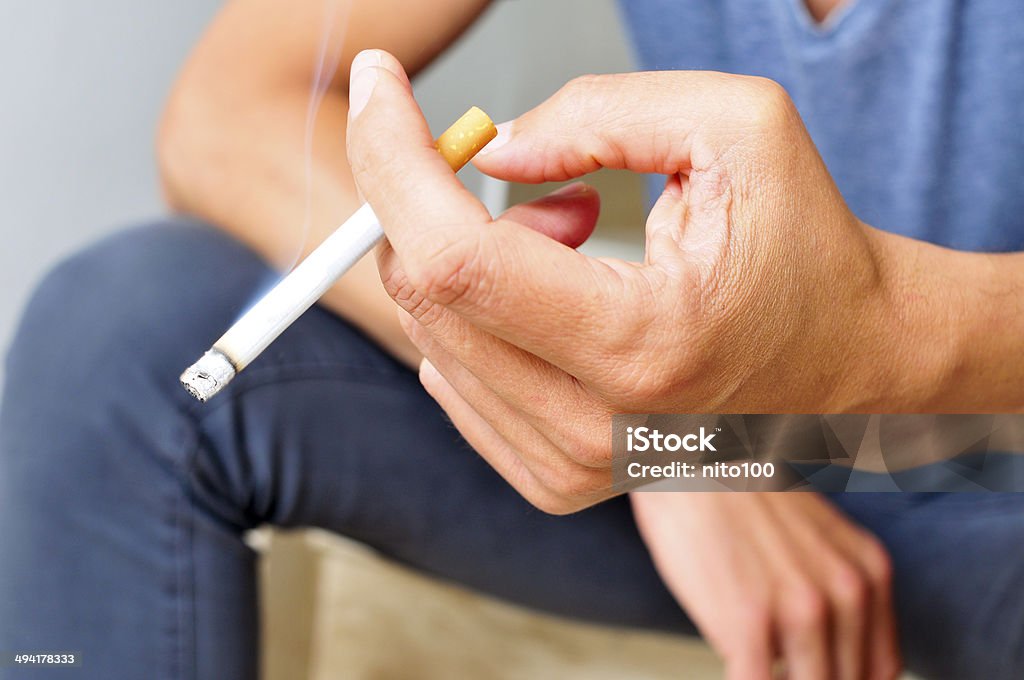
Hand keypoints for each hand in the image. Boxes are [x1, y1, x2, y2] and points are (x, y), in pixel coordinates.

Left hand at [346, 51, 887, 511]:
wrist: (849, 360)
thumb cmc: (806, 247)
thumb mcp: (737, 129)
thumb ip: (600, 115)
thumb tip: (488, 152)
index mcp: (639, 343)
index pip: (455, 257)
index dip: (393, 158)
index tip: (376, 89)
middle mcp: (594, 427)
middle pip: (426, 293)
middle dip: (435, 198)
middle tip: (520, 167)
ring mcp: (571, 465)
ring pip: (432, 332)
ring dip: (472, 255)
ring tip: (570, 233)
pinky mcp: (555, 477)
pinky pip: (453, 374)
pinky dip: (480, 312)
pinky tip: (553, 294)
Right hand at [631, 492, 900, 679]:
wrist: (688, 458)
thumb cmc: (738, 497)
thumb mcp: (816, 536)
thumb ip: (834, 590)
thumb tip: (822, 654)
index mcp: (870, 571)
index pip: (880, 669)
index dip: (845, 679)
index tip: (814, 670)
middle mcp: (847, 591)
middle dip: (810, 679)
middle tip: (776, 662)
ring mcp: (800, 609)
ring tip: (750, 661)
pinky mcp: (749, 622)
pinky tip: (733, 665)